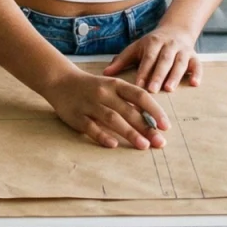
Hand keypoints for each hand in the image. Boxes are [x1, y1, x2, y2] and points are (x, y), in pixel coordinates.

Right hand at [42, 70, 167, 149]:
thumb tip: (152, 121)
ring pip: (112, 118)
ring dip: (129, 132)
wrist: (61, 81)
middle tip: (159, 142)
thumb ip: (129, 102)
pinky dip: (102, 135)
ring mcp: (89, 104)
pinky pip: (90, 127)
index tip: (165, 126)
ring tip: (143, 145)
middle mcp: (104, 93)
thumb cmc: (93, 87)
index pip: (140, 96)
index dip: (154, 111)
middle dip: (145, 127)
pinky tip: (113, 145)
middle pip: (128, 110)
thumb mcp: (112, 87)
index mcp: (116, 84)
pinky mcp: (76, 116)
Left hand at [104, 25, 201, 92]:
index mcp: (153, 43)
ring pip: (180, 62)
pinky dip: (197, 73)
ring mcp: (182, 50)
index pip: (148, 58)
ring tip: (170, 89)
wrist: (176, 30)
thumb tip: (105, 74)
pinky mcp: (194, 56)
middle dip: (158, 75)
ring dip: (175, 75)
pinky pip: (197, 64)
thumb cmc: (152, 44)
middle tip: (153, 90)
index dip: (143, 71)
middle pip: (164, 60)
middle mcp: (169, 45)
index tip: (138, 86)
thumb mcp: (136, 48)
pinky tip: (195, 84)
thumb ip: (122, 61)